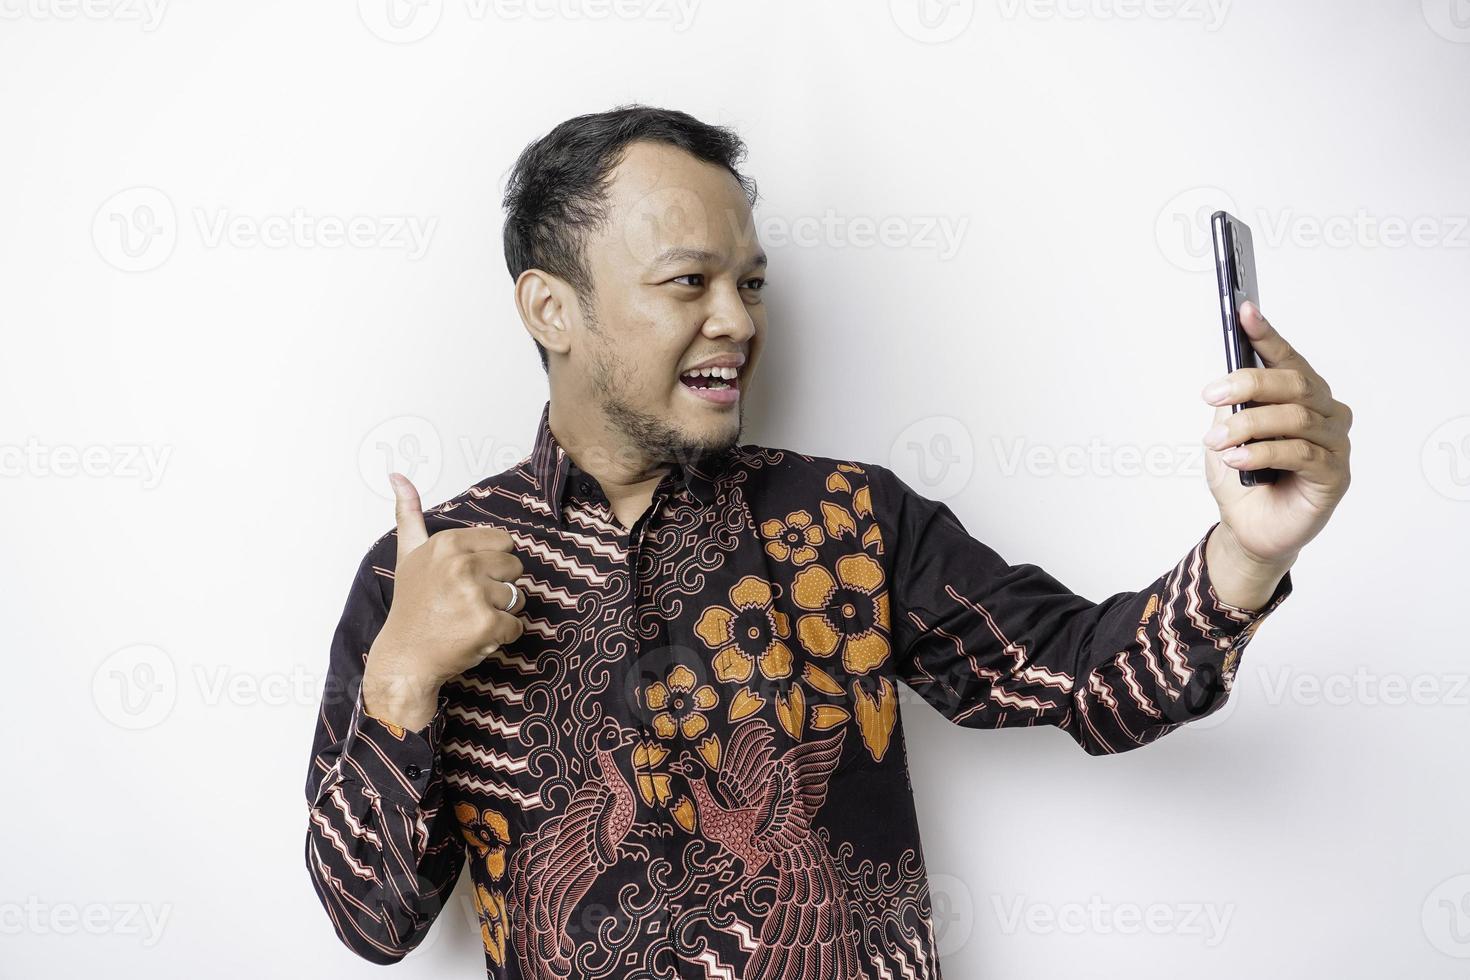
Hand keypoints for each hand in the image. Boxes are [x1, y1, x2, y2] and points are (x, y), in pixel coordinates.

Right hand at [362, 472, 526, 718]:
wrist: (405, 657)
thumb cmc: (412, 606)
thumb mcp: (408, 554)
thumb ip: (409, 514)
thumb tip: (397, 474)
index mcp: (448, 542)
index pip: (504, 542)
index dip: (491, 564)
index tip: (466, 579)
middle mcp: (461, 564)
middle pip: (515, 567)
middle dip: (498, 587)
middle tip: (467, 602)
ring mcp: (474, 595)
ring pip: (518, 597)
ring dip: (500, 612)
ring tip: (469, 619)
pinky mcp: (487, 625)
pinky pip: (517, 625)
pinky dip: (502, 636)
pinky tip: (475, 637)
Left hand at [1200, 302, 1352, 571]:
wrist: (1249, 529)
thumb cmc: (1242, 479)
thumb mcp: (1227, 435)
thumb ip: (1233, 407)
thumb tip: (1228, 384)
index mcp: (1303, 397)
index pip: (1288, 359)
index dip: (1267, 335)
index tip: (1244, 311)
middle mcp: (1327, 414)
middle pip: (1295, 383)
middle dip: (1249, 384)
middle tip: (1211, 395)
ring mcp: (1335, 444)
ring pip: (1295, 418)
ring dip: (1249, 425)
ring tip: (1218, 439)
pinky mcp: (1334, 475)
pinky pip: (1300, 453)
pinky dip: (1262, 453)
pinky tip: (1236, 459)